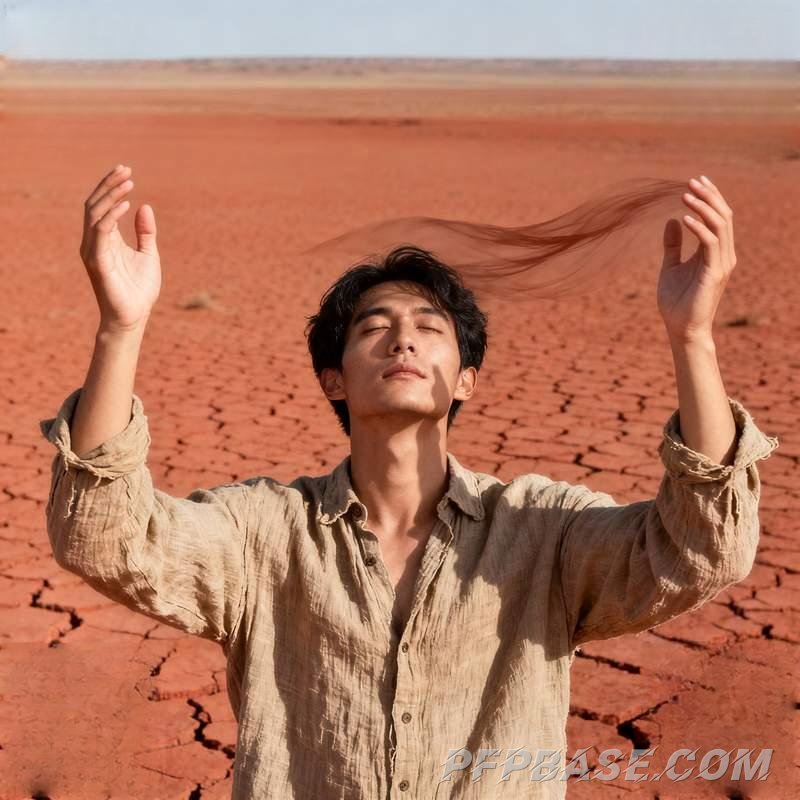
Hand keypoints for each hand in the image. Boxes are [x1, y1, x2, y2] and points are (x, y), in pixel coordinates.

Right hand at [80, 164, 160, 332]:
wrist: (134, 317)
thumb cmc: (139, 289)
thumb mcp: (148, 254)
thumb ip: (145, 232)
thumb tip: (145, 206)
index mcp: (105, 239)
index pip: (102, 205)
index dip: (111, 186)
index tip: (127, 170)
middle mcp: (94, 242)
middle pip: (94, 204)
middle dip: (109, 185)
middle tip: (126, 169)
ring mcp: (94, 251)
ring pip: (94, 213)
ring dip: (111, 195)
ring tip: (128, 182)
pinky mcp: (98, 262)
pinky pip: (100, 232)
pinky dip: (111, 216)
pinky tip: (126, 205)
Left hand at [657, 175, 736, 342]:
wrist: (680, 328)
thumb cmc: (676, 301)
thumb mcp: (670, 266)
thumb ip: (673, 244)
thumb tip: (673, 220)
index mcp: (715, 252)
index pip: (719, 218)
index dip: (710, 198)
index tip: (695, 181)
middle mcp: (724, 255)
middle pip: (724, 216)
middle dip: (709, 196)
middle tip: (691, 181)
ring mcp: (722, 263)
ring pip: (720, 225)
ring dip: (704, 207)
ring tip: (686, 194)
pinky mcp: (715, 272)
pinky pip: (710, 243)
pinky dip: (699, 228)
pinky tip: (684, 219)